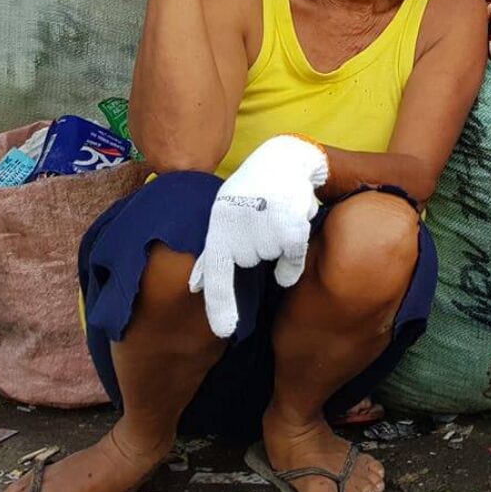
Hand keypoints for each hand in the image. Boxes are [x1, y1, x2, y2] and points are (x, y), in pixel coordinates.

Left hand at [188, 135, 328, 337]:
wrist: (282, 160)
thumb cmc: (251, 191)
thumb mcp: (225, 217)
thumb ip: (214, 254)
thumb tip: (195, 286)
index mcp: (218, 229)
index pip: (218, 275)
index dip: (220, 305)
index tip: (225, 331)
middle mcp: (239, 230)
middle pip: (252, 263)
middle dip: (259, 247)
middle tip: (261, 219)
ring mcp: (264, 230)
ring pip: (274, 259)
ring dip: (279, 244)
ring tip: (275, 215)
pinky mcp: (289, 227)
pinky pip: (293, 258)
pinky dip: (295, 256)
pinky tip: (294, 229)